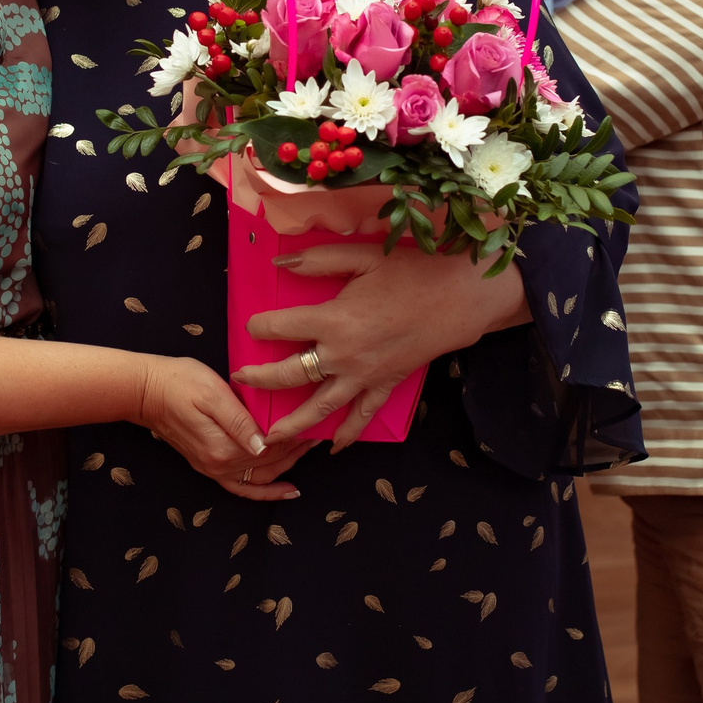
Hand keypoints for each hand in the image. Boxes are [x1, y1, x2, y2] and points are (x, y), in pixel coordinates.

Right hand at [134, 355, 303, 500]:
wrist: (145, 391)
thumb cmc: (179, 383)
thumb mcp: (213, 394)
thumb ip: (240, 422)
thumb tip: (264, 444)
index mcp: (225, 449)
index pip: (273, 447)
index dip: (296, 435)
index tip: (315, 420)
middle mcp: (221, 466)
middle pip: (271, 463)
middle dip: (297, 448)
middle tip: (318, 430)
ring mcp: (214, 469)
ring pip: (261, 476)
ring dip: (288, 466)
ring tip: (308, 449)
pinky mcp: (209, 465)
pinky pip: (242, 488)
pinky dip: (266, 492)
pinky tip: (286, 490)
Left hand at [235, 243, 528, 449]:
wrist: (462, 296)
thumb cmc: (413, 270)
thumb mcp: (363, 256)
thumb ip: (318, 260)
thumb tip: (280, 262)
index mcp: (332, 319)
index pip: (278, 327)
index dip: (259, 326)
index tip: (251, 326)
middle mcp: (342, 354)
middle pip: (289, 375)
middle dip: (259, 380)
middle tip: (240, 381)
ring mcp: (364, 375)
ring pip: (319, 407)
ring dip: (292, 424)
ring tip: (269, 437)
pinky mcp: (386, 384)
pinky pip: (363, 415)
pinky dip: (348, 433)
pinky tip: (333, 446)